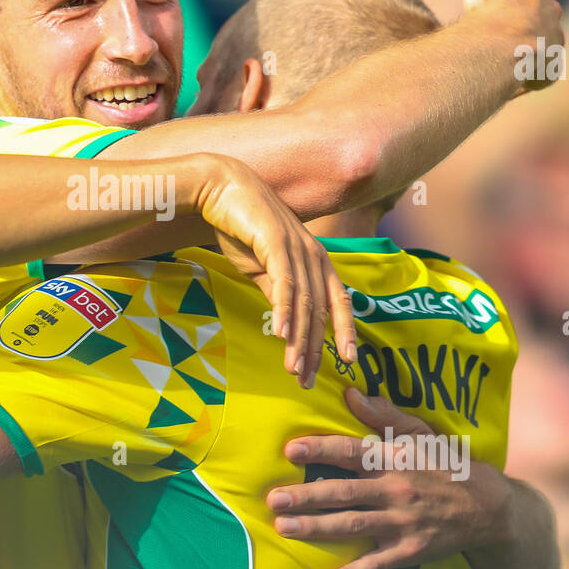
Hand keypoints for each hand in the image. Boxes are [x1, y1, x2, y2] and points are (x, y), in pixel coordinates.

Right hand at [193, 153, 355, 388]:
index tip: (347, 361)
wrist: (221, 188)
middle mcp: (314, 254)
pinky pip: (283, 284)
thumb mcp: (262, 265)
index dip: (344, 331)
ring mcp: (297, 247)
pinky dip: (284, 311)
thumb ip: (278, 289)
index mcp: (316, 259)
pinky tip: (279, 335)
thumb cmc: (241, 225)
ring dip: (299, 339)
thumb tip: (285, 321)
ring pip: (304, 303)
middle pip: (321, 310)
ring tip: (294, 369)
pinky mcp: (275, 242)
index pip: (338, 301)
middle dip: (316, 348)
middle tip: (308, 381)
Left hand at [266, 386, 511, 568]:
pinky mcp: (409, 551)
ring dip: (316, 528)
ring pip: (352, 525)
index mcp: (395, 459)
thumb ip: (384, 415)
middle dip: (307, 495)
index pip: (351, 452)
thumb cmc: (447, 465)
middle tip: (274, 499)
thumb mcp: (420, 433)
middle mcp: (396, 490)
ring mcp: (402, 523)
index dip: (321, 450)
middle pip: (344, 492)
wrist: (489, 507)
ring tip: (284, 527)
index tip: (291, 450)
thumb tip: (351, 393)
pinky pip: (375, 565)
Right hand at [461, 0, 563, 91]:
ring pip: (540, 42)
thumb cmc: (491, 4)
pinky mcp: (548, 71)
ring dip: (526, 47)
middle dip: (522, 18)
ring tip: (504, 56)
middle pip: (537, 12)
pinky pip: (539, 70)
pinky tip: (510, 75)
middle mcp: (550, 13)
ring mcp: (551, 43)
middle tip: (498, 28)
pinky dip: (527, 72)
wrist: (504, 50)